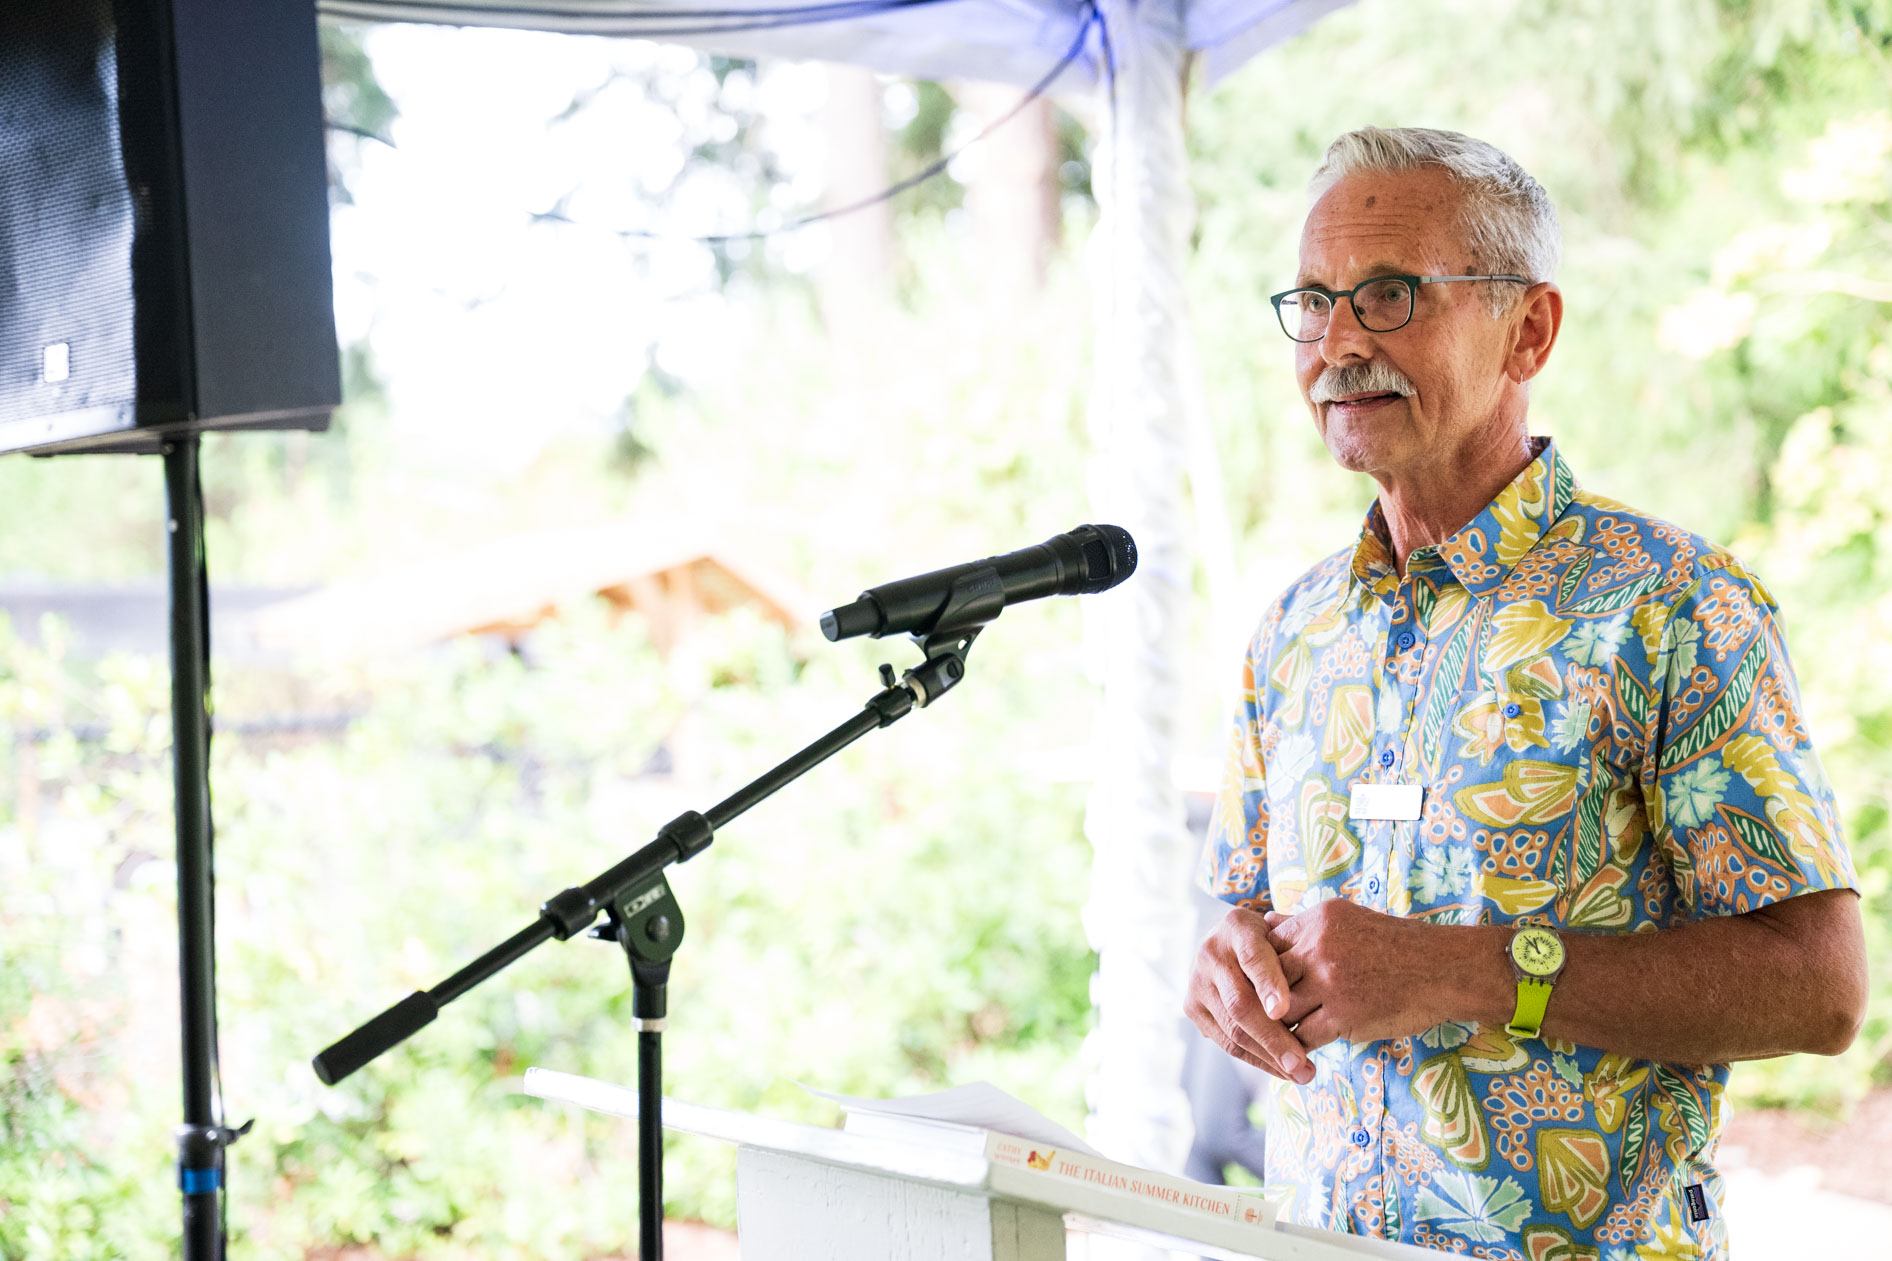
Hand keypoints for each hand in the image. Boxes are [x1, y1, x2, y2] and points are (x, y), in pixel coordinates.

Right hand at [1184, 907, 1316, 1084]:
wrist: (1225, 940)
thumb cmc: (1268, 939)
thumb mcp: (1283, 933)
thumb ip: (1297, 949)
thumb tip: (1320, 975)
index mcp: (1236, 928)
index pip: (1253, 957)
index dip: (1267, 983)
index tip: (1283, 1011)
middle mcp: (1210, 954)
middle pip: (1240, 1004)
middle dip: (1273, 1038)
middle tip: (1303, 1063)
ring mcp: (1196, 982)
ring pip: (1233, 1030)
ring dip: (1269, 1057)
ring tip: (1301, 1073)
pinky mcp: (1192, 1008)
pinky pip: (1227, 1043)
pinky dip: (1257, 1060)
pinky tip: (1283, 1070)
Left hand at [1263, 899, 1455, 1049]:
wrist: (1442, 970)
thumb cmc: (1394, 945)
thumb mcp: (1346, 918)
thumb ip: (1304, 924)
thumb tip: (1266, 921)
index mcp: (1317, 921)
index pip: (1267, 947)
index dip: (1262, 969)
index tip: (1263, 984)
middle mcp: (1318, 948)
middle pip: (1268, 979)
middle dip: (1265, 999)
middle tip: (1261, 1016)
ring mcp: (1330, 982)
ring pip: (1282, 1010)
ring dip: (1281, 1025)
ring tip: (1279, 1035)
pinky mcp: (1344, 1016)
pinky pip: (1305, 1036)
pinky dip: (1301, 1045)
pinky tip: (1304, 1048)